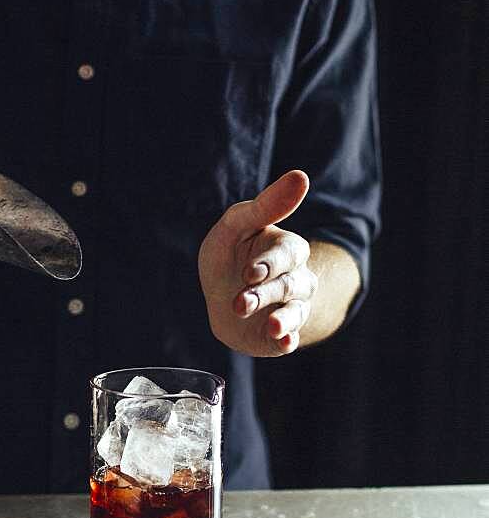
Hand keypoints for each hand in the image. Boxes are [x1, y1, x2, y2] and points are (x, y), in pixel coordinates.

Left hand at [198, 170, 317, 356]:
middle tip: (241, 301)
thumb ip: (265, 205)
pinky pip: (291, 339)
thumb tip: (301, 176)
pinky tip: (283, 341)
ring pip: (295, 313)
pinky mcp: (280, 336)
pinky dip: (288, 340)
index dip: (271, 263)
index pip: (290, 253)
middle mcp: (296, 279)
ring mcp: (290, 309)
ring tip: (270, 325)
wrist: (217, 298)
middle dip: (266, 293)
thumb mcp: (236, 226)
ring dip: (281, 319)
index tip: (250, 272)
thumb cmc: (229, 255)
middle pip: (292, 285)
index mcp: (287, 250)